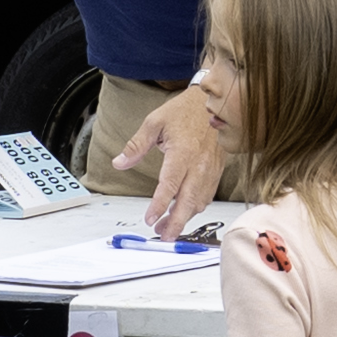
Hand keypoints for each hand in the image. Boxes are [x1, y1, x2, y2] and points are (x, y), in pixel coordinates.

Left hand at [130, 78, 227, 237]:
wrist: (214, 101)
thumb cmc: (184, 110)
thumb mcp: (154, 122)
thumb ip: (136, 146)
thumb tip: (119, 163)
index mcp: (183, 151)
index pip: (170, 185)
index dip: (159, 205)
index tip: (149, 218)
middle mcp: (199, 164)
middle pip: (188, 201)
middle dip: (175, 222)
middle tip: (162, 235)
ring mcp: (211, 169)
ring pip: (200, 201)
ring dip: (185, 218)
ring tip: (168, 227)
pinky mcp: (217, 170)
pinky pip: (208, 195)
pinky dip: (196, 207)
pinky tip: (184, 211)